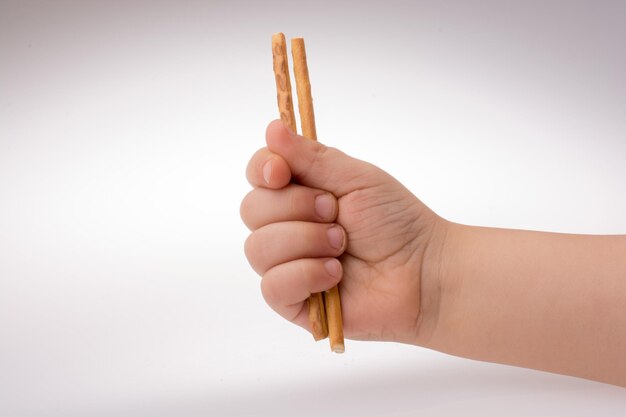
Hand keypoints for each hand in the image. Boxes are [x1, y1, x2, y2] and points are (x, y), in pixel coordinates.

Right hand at [241, 121, 446, 343]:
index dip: (262, 169)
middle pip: (252, 210)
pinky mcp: (293, 301)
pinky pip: (272, 286)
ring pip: (258, 248)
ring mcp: (287, 265)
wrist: (423, 270)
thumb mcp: (355, 178)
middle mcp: (287, 226)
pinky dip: (306, 274)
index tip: (282, 172)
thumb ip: (310, 156)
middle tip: (336, 212)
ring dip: (305, 241)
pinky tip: (336, 275)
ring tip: (342, 245)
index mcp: (300, 192)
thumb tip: (272, 126)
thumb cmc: (395, 221)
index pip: (258, 174)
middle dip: (296, 207)